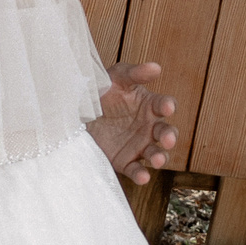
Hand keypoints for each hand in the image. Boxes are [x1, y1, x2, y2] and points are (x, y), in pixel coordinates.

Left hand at [89, 60, 179, 184]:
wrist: (77, 112)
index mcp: (150, 105)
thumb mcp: (115, 78)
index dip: (167, 105)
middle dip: (169, 136)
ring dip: (160, 156)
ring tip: (157, 160)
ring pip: (156, 153)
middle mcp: (149, 126)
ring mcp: (139, 145)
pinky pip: (137, 169)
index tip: (166, 107)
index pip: (164, 105)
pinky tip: (143, 177)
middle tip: (166, 139)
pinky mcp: (125, 161)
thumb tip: (155, 67)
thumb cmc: (102, 90)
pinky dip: (142, 174)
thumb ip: (135, 74)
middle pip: (166, 132)